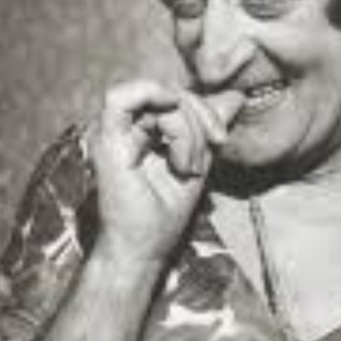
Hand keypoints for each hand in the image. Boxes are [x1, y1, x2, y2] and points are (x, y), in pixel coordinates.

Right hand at [85, 80, 243, 263]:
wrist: (144, 249)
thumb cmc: (164, 215)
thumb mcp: (198, 161)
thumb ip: (208, 128)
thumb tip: (235, 95)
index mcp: (141, 131)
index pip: (174, 97)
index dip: (204, 109)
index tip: (222, 138)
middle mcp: (124, 127)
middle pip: (168, 92)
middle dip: (200, 114)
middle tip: (215, 143)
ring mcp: (112, 131)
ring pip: (155, 95)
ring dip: (184, 125)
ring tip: (188, 164)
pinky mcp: (104, 138)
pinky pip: (120, 97)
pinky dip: (154, 107)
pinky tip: (172, 139)